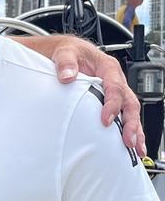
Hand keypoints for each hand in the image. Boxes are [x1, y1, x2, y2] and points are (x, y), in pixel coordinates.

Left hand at [50, 40, 143, 156]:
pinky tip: (131, 145)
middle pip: (129, 102)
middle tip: (128, 140)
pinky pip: (124, 114)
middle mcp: (116, 80)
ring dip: (135, 130)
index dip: (112, 105)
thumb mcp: (65, 53)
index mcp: (108, 67)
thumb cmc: (69, 52)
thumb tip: (66, 76)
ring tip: (136, 148)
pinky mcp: (111, 100)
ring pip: (130, 111)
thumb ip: (65, 63)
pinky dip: (129, 129)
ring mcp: (116, 91)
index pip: (114, 88)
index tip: (105, 120)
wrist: (68, 52)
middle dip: (131, 123)